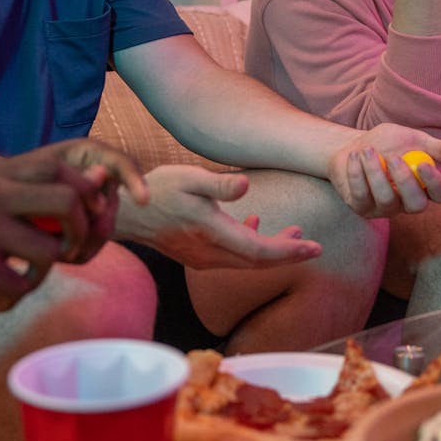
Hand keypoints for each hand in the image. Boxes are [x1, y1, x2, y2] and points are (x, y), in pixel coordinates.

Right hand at [0, 139, 147, 309]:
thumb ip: (5, 179)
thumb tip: (58, 182)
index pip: (61, 168)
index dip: (84, 191)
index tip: (84, 213)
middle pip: (69, 204)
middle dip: (81, 230)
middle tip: (67, 249)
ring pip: (50, 251)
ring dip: (43, 273)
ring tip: (22, 280)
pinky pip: (19, 286)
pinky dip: (9, 301)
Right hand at [119, 165, 322, 268]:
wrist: (125, 214)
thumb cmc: (158, 191)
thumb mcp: (190, 179)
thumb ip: (220, 184)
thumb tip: (247, 185)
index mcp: (213, 233)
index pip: (260, 251)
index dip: (290, 251)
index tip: (315, 248)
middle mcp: (210, 252)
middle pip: (258, 261)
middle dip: (288, 254)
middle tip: (314, 246)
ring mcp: (203, 257)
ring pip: (246, 261)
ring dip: (271, 249)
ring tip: (294, 232)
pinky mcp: (197, 255)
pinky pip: (232, 257)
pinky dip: (250, 245)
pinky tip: (254, 224)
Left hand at [326, 126, 440, 217]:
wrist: (352, 145)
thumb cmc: (387, 144)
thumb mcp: (415, 140)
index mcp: (425, 187)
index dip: (436, 184)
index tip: (424, 164)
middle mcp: (407, 203)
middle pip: (416, 205)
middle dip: (405, 182)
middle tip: (393, 157)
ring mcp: (384, 209)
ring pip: (386, 200)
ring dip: (375, 171)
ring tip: (367, 150)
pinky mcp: (362, 208)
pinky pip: (361, 196)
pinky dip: (357, 173)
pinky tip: (355, 157)